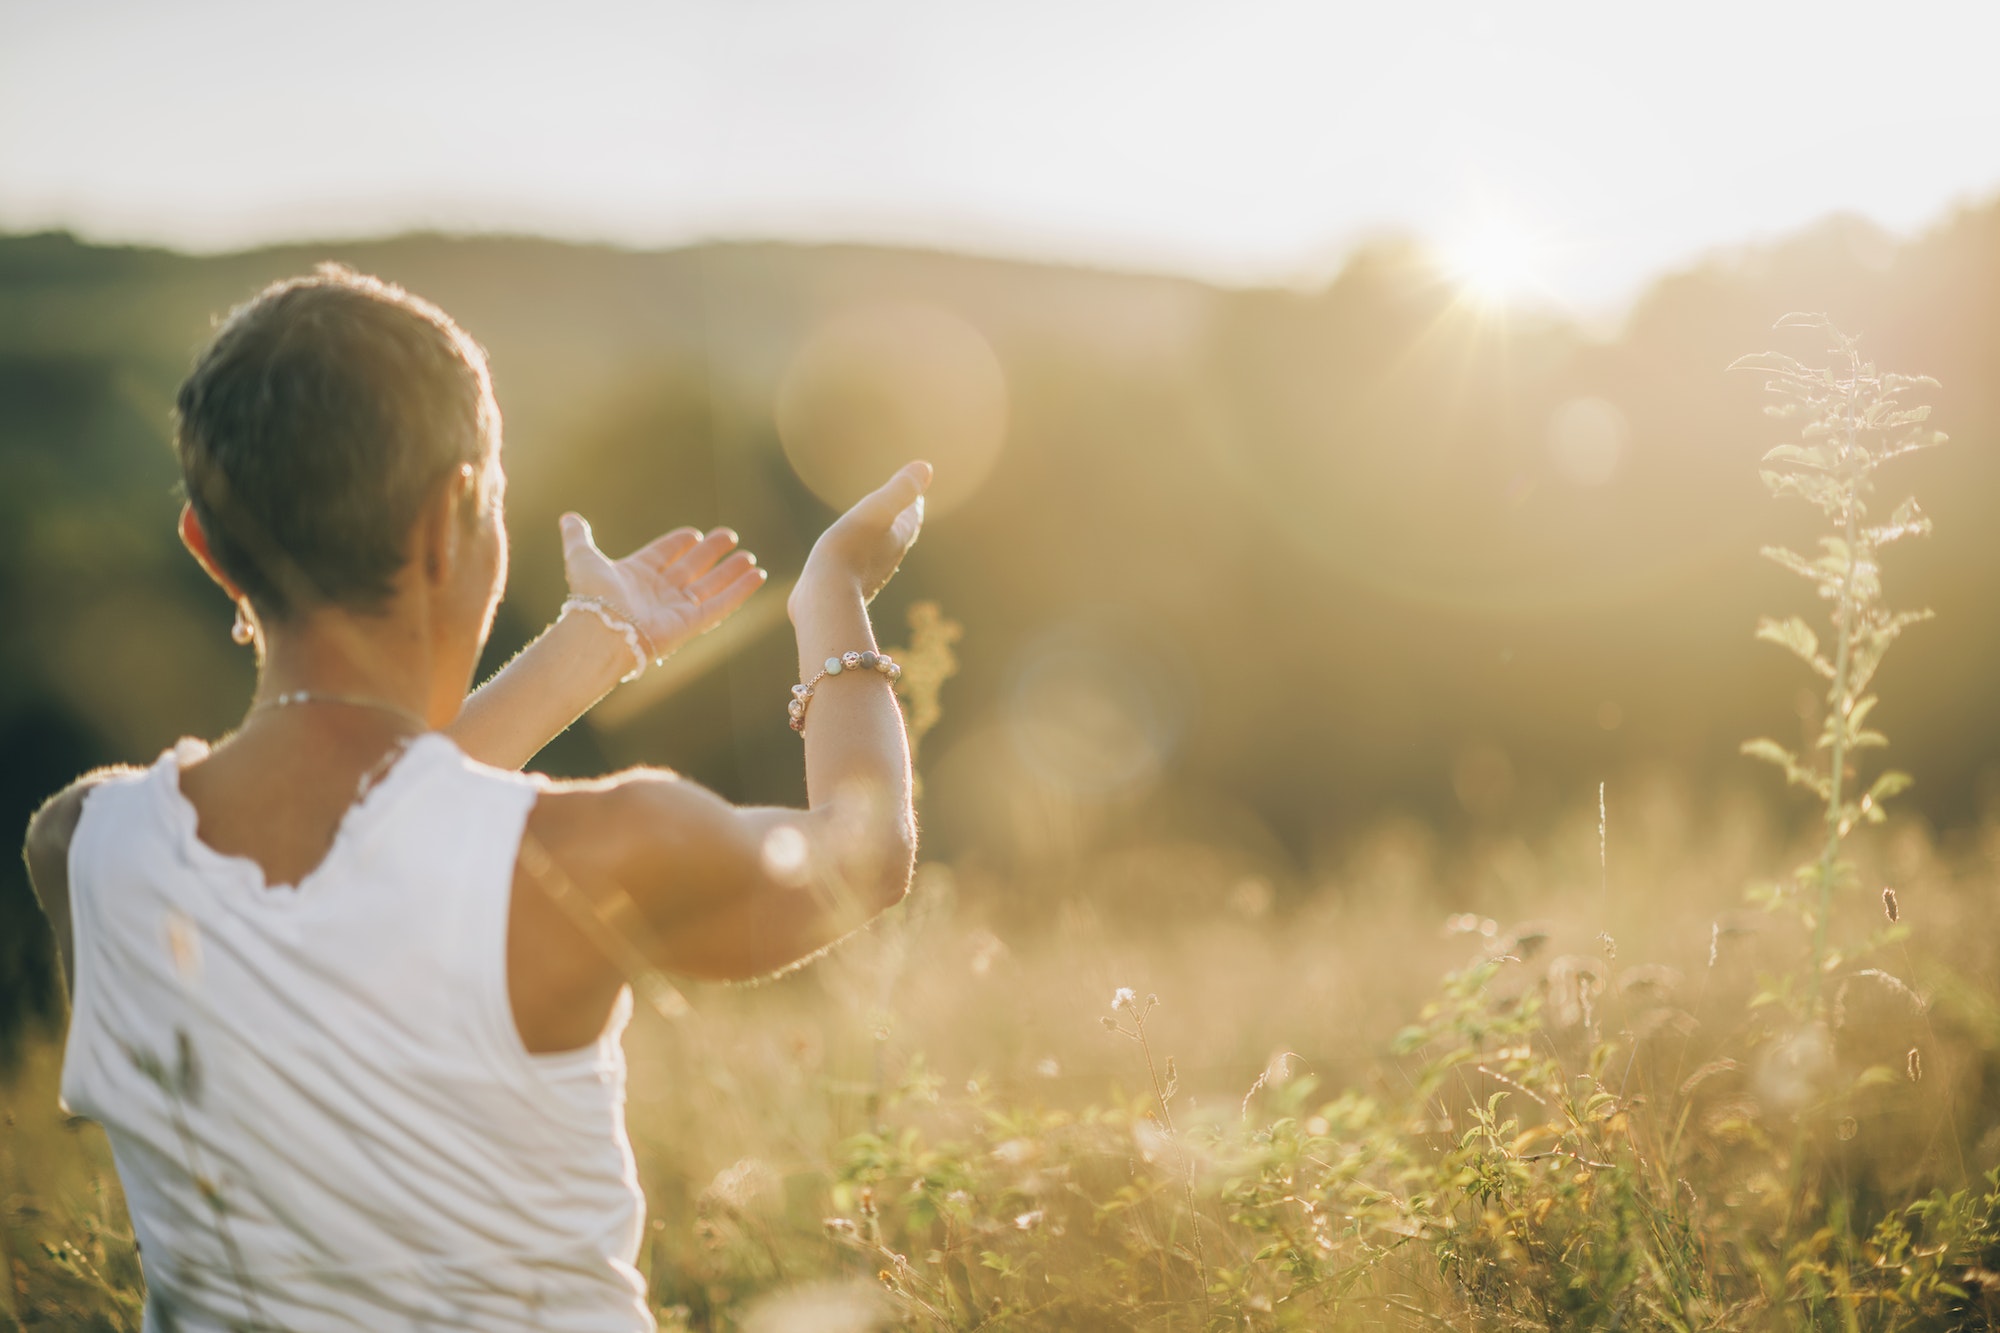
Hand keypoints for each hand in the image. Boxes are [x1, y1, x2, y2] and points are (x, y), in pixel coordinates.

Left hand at [560, 515, 766, 660]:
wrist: (602, 629)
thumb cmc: (591, 595)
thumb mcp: (582, 557)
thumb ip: (578, 537)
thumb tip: (568, 518)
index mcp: (636, 575)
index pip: (663, 555)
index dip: (678, 543)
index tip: (694, 533)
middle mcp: (658, 592)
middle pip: (691, 568)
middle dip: (710, 553)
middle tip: (730, 536)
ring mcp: (677, 608)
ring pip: (710, 586)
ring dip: (730, 572)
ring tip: (749, 557)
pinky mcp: (693, 622)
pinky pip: (721, 604)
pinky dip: (740, 591)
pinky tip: (758, 576)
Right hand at [792, 462, 931, 614]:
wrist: (826, 595)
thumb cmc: (850, 548)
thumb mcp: (876, 510)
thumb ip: (901, 490)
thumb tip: (926, 466)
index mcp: (897, 540)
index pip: (911, 519)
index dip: (914, 505)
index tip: (917, 495)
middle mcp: (887, 560)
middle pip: (900, 537)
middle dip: (902, 523)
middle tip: (904, 511)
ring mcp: (867, 576)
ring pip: (879, 555)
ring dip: (881, 542)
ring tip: (877, 534)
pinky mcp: (847, 588)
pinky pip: (857, 569)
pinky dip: (859, 559)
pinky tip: (848, 562)